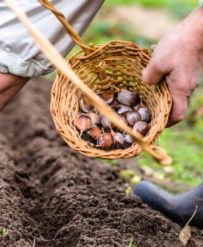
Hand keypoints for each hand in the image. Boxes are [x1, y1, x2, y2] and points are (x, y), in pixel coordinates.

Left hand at [142, 7, 202, 126]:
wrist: (199, 28)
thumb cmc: (179, 45)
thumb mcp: (157, 62)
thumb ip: (149, 77)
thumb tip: (145, 83)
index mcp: (181, 89)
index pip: (177, 115)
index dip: (167, 123)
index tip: (154, 123)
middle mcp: (188, 86)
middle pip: (175, 104)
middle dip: (160, 107)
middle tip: (145, 106)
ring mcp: (189, 77)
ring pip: (173, 90)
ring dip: (159, 89)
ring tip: (145, 84)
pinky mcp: (188, 68)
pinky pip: (174, 78)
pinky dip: (163, 76)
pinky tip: (152, 64)